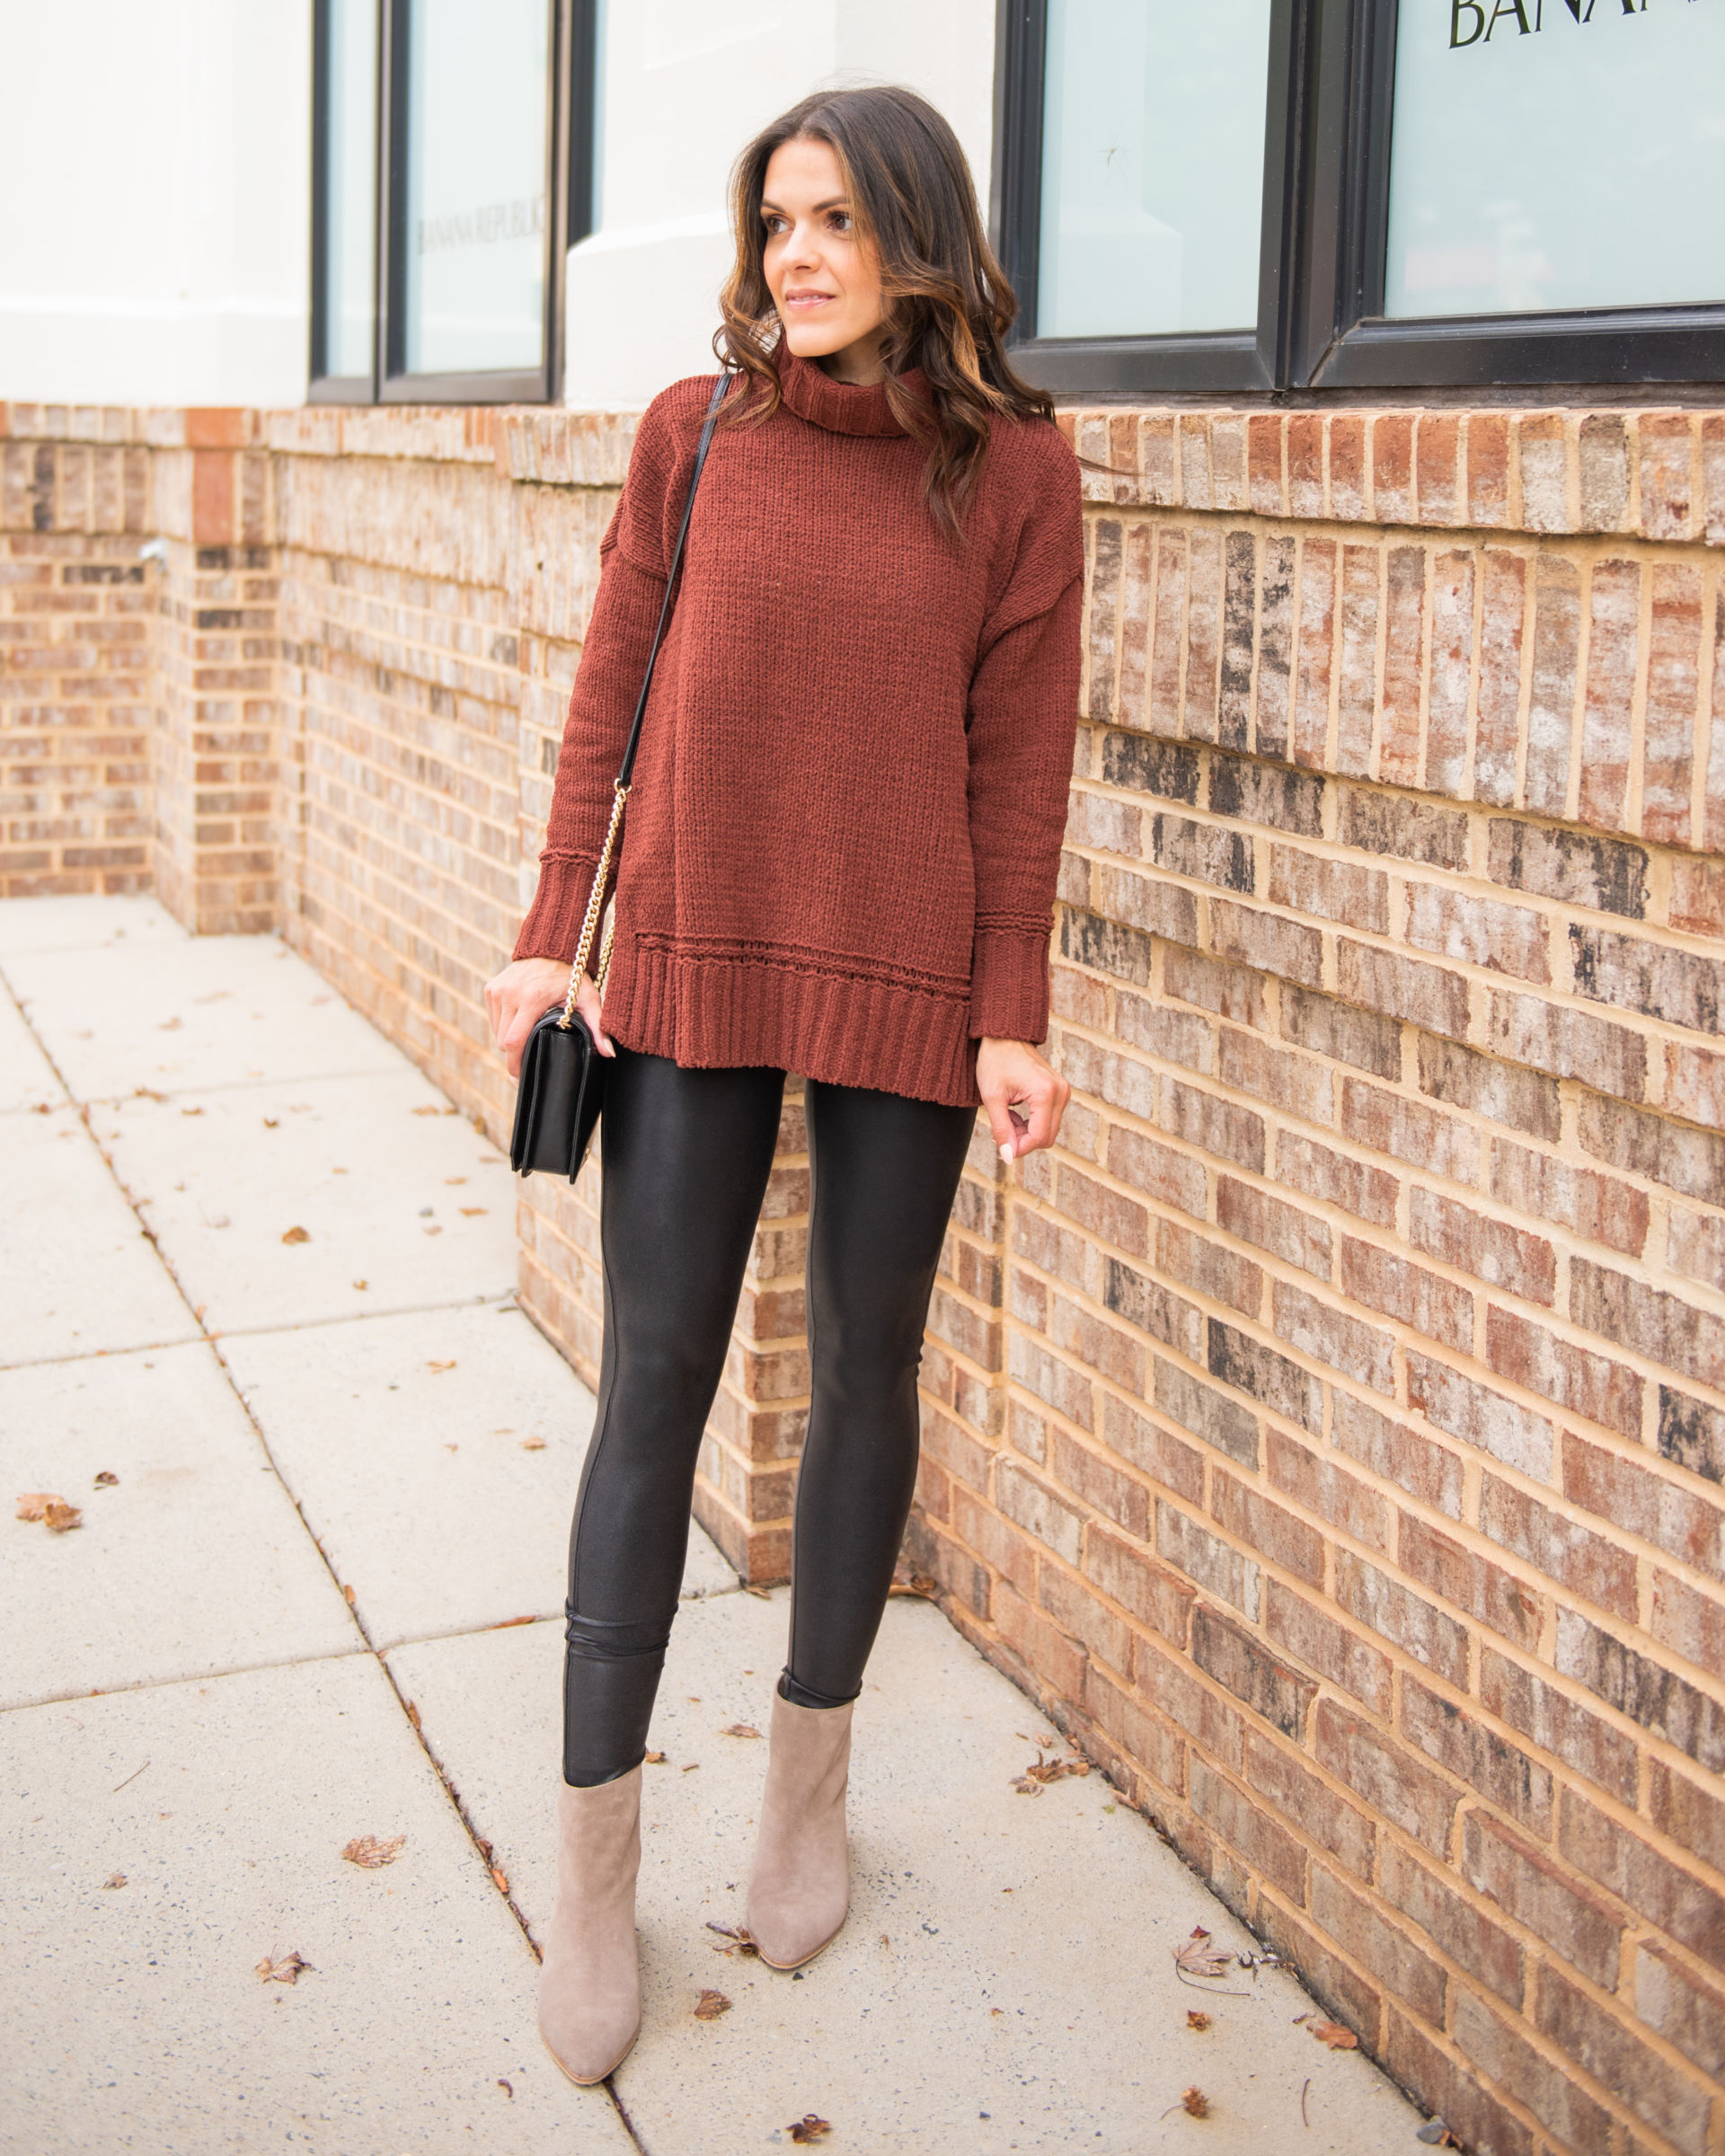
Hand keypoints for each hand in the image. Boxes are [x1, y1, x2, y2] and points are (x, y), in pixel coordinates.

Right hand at [483, 957, 614, 1080]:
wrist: (551, 948)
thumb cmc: (572, 975)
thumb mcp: (588, 998)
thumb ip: (598, 1026)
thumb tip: (609, 1054)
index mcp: (531, 999)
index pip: (514, 1042)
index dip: (516, 1064)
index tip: (521, 1078)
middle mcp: (510, 994)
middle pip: (503, 1042)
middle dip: (515, 1054)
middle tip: (530, 1059)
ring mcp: (497, 991)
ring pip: (496, 1032)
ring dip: (509, 1038)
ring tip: (529, 1034)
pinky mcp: (491, 989)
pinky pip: (494, 1019)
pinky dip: (504, 1025)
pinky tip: (521, 1019)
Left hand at [977, 1037, 1068, 1163]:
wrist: (1003, 1036)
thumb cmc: (995, 1061)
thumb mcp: (992, 1098)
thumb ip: (1001, 1129)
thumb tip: (1009, 1157)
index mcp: (1045, 1093)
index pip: (1039, 1137)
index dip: (1020, 1148)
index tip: (1001, 1146)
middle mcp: (1060, 1092)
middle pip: (1047, 1137)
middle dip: (1023, 1140)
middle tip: (1001, 1129)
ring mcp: (1063, 1091)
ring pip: (1048, 1130)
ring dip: (1026, 1131)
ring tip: (1006, 1116)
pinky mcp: (1060, 1091)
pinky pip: (1049, 1119)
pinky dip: (1031, 1122)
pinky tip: (1015, 1111)